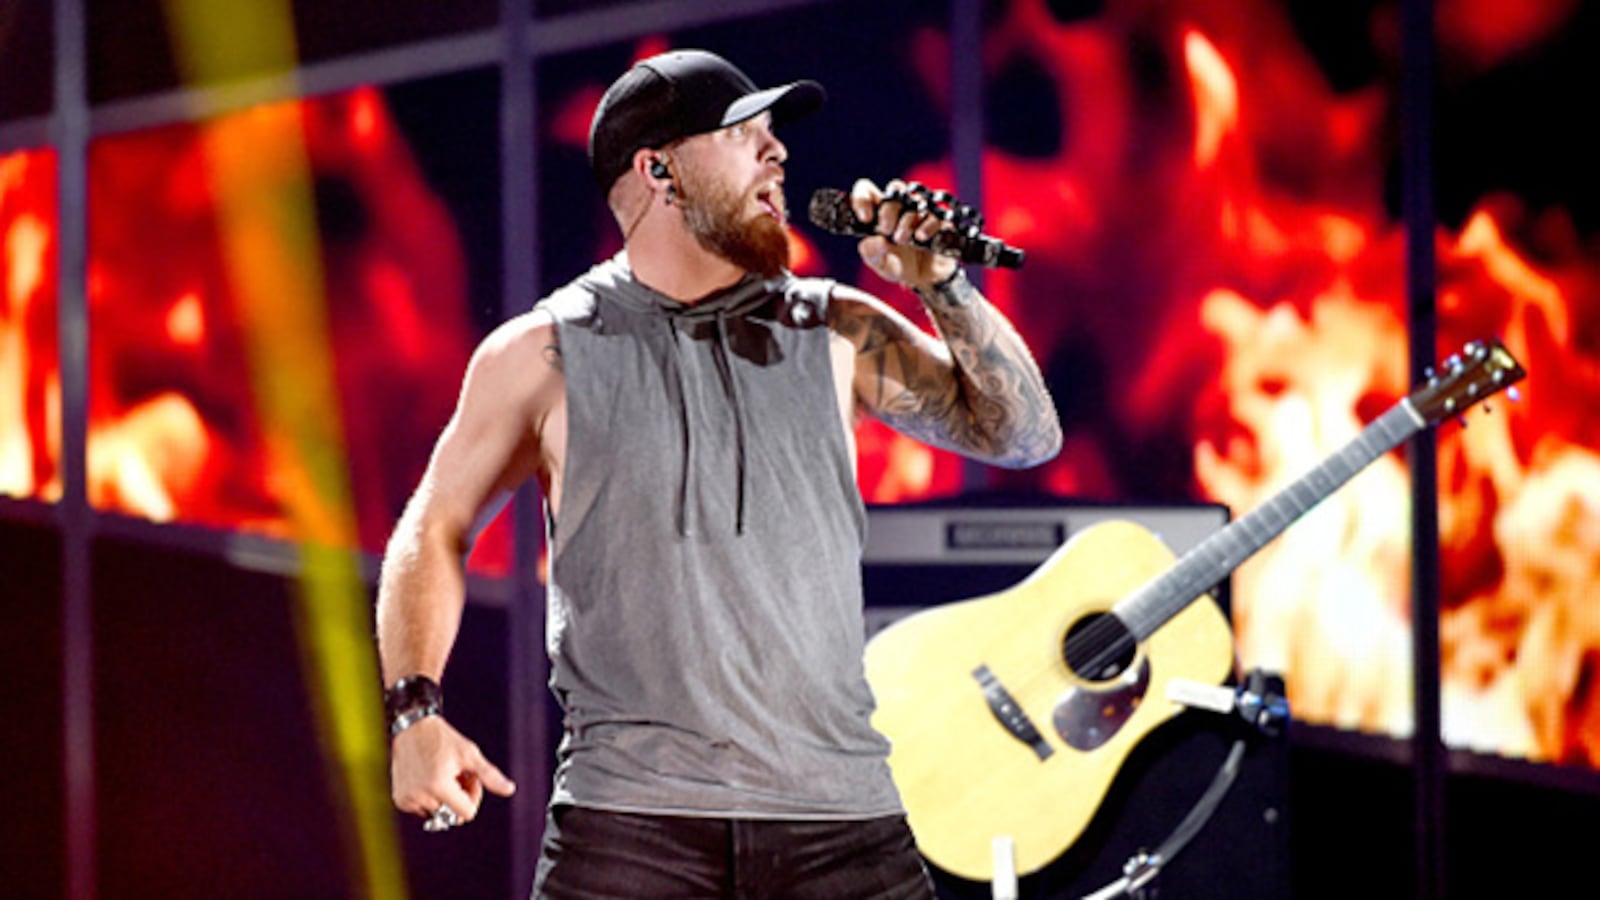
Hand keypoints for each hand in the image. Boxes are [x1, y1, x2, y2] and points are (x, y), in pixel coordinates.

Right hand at [390, 715, 515, 827]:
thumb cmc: (443, 739)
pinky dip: (428, 798)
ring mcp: (408, 799)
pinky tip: (428, 777)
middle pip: (451, 814)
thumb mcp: (469, 754)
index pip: (467, 813)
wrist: (412, 728)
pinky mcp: (400, 799)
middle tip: (455, 774)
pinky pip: (422, 809)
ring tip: (441, 773)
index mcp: (439, 786)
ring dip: (443, 797)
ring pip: (437, 812)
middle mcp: (421, 796)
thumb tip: (510, 789)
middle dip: (458, 797)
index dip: (473, 796)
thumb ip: (489, 775)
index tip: (469, 778)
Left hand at [850, 178, 959, 289]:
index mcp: (880, 211)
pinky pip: (935, 214)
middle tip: (886, 230)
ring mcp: (922, 210)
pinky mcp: (940, 220)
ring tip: (902, 240)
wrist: (926, 279)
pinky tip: (920, 237)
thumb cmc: (900, 265)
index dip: (862, 198)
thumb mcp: (880, 264)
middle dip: (888, 210)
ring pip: (915, 201)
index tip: (865, 218)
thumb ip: (871, 252)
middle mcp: (901, 206)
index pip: (867, 190)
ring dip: (906, 221)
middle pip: (895, 189)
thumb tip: (878, 240)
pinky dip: (927, 225)